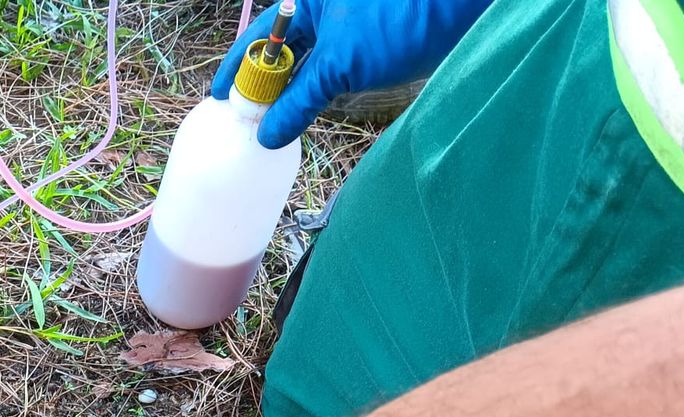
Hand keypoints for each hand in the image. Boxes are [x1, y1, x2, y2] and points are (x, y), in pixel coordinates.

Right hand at [212, 0, 493, 148]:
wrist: (465, 6)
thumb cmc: (400, 18)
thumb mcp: (341, 65)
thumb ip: (299, 102)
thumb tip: (267, 135)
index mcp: (304, 0)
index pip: (257, 39)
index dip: (235, 71)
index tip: (219, 101)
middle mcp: (321, 9)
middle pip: (279, 53)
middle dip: (262, 87)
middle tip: (247, 122)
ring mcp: (345, 25)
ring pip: (305, 65)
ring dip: (289, 95)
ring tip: (272, 125)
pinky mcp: (368, 42)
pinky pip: (329, 70)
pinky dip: (315, 93)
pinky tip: (305, 114)